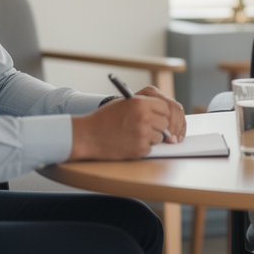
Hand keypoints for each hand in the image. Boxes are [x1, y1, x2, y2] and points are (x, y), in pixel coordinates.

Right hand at [70, 93, 186, 159]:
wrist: (88, 135)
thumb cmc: (104, 118)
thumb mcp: (124, 103)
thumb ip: (143, 104)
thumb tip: (161, 111)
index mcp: (141, 103)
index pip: (165, 108)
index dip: (161, 113)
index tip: (156, 116)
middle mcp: (145, 118)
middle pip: (165, 123)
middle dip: (157, 126)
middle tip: (145, 127)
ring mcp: (143, 135)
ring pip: (159, 137)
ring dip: (150, 137)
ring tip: (133, 134)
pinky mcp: (139, 149)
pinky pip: (149, 148)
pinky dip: (141, 147)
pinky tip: (128, 143)